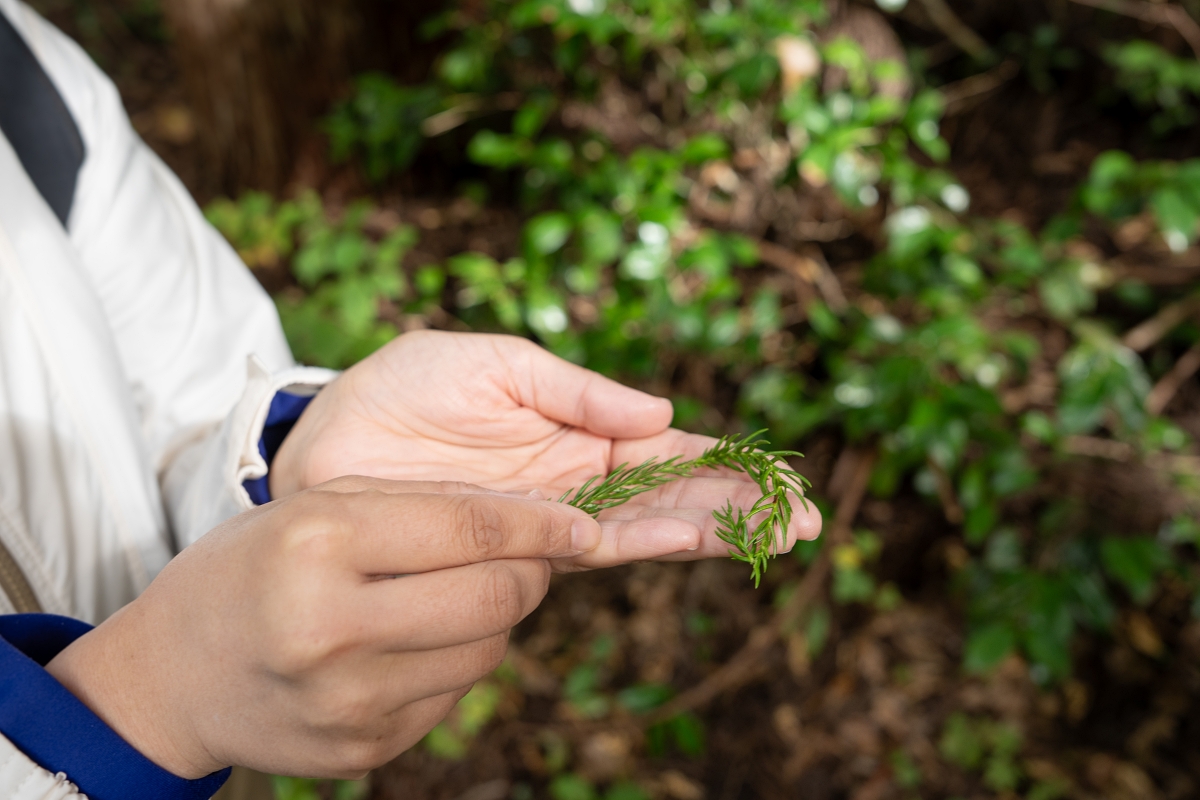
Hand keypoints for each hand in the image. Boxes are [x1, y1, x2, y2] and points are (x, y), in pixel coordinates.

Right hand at [45, 477, 601, 778]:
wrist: (172, 678)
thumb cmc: (249, 571)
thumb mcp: (313, 508)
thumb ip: (419, 503)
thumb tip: (529, 514)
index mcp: (318, 547)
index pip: (471, 529)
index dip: (542, 523)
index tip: (584, 521)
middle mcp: (334, 630)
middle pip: (497, 598)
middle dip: (535, 571)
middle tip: (534, 555)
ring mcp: (351, 701)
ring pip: (487, 651)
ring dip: (496, 616)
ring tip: (458, 593)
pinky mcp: (365, 750)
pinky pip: (452, 694)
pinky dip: (454, 659)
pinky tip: (416, 640)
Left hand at [271, 331, 820, 566]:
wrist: (326, 441)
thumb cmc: (405, 390)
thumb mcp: (495, 362)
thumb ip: (576, 389)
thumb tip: (662, 411)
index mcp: (580, 432)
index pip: (671, 449)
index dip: (727, 461)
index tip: (785, 474)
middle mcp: (577, 482)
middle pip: (675, 495)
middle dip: (740, 506)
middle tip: (809, 520)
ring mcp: (551, 517)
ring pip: (647, 526)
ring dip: (711, 528)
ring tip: (774, 533)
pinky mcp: (517, 544)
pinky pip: (592, 545)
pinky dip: (645, 540)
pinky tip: (691, 538)